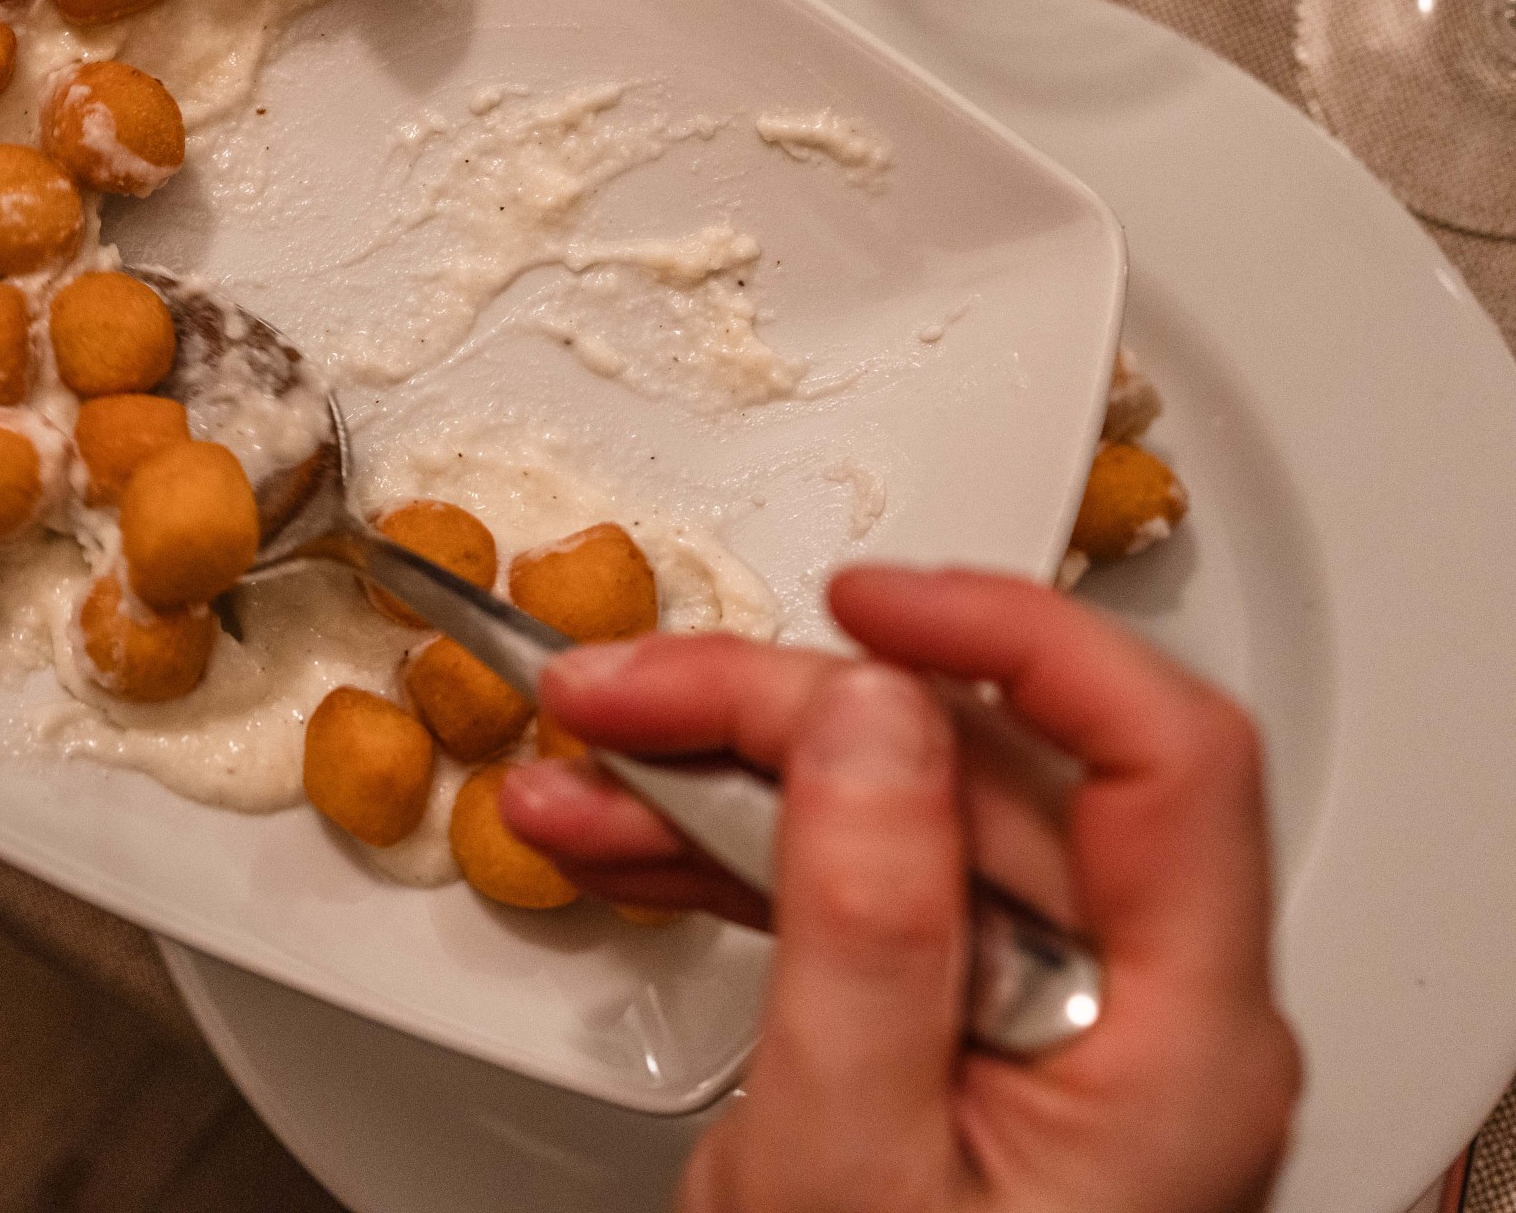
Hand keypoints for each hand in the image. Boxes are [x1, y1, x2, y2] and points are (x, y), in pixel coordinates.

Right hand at [498, 567, 1299, 1212]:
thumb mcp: (850, 1158)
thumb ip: (872, 925)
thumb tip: (872, 710)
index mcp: (1176, 1047)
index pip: (1160, 759)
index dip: (1013, 637)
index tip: (862, 601)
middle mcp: (1139, 1020)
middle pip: (980, 774)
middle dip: (781, 711)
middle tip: (625, 694)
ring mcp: (1050, 1031)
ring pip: (896, 820)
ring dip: (723, 776)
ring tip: (582, 761)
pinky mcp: (964, 1042)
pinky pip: (854, 895)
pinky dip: (725, 856)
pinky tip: (613, 836)